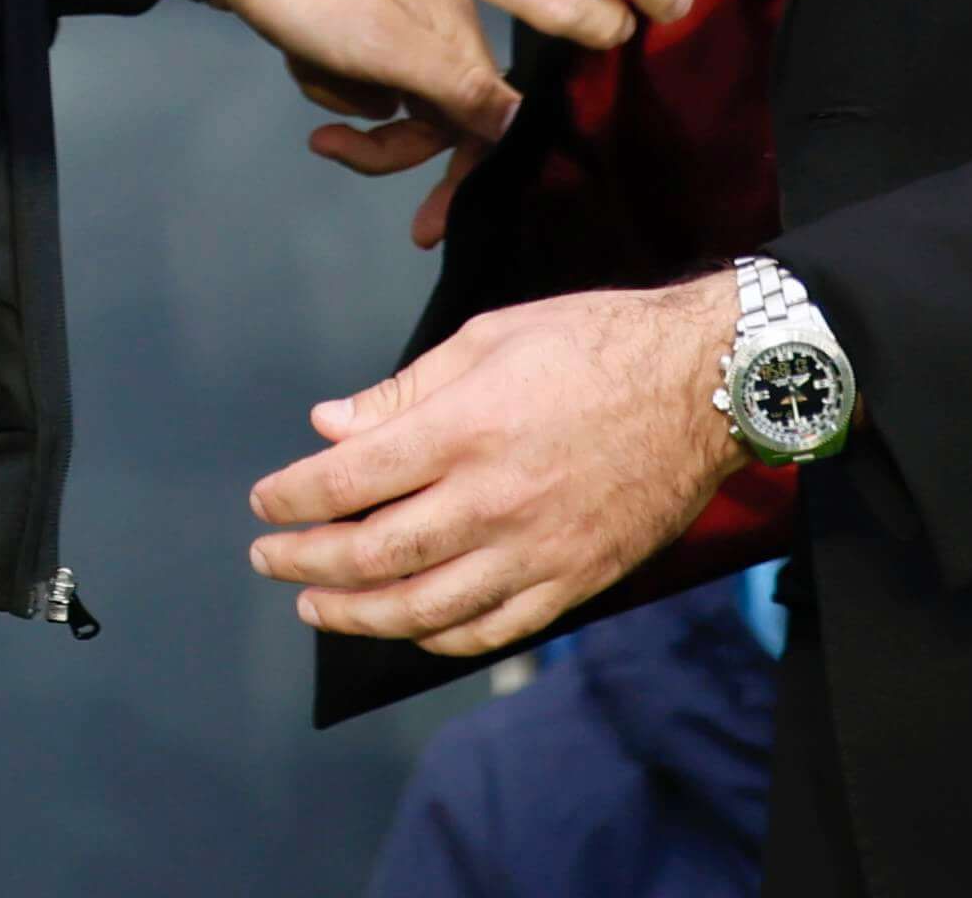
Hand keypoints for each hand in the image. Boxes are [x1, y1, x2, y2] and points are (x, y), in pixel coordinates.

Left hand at [208, 0, 514, 242]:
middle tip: (329, 147)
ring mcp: (394, 24)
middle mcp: (438, 28)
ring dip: (342, 95)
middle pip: (433, 119)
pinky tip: (297, 46)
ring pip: (384, 100)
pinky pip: (350, 76)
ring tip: (308, 59)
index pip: (487, 123)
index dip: (464, 177)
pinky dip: (323, 73)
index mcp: (461, 32)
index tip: (427, 228)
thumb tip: (526, 129)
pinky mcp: (352, 23)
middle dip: (383, 142)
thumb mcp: (396, 52)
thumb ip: (466, 93)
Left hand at [250, 274, 742, 653]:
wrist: (707, 383)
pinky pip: (493, 629)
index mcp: (466, 428)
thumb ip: (403, 390)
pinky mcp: (575, 580)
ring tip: (316, 606)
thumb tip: (328, 426)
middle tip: (267, 559)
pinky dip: (438, 636)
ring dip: (358, 614)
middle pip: (374, 553)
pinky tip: (408, 626)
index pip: (349, 479)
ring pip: (425, 607)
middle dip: (305, 562)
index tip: (265, 500)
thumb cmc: (595, 342)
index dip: (293, 495)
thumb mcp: (489, 335)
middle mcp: (494, 498)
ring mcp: (537, 549)